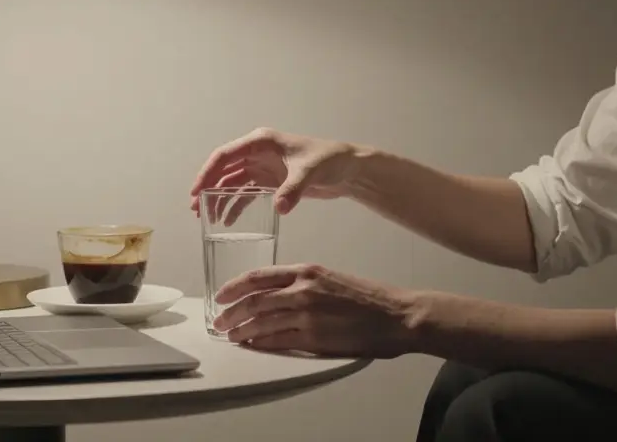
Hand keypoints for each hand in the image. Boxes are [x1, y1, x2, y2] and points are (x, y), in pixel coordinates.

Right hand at [189, 128, 363, 215]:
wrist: (347, 168)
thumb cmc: (329, 160)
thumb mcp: (309, 172)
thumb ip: (293, 189)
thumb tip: (280, 207)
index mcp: (261, 142)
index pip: (225, 155)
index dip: (207, 172)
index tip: (196, 191)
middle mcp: (257, 153)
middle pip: (224, 170)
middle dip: (208, 188)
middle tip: (196, 210)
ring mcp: (263, 167)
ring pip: (232, 183)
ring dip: (219, 199)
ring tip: (208, 219)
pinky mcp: (270, 181)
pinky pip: (246, 193)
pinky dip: (236, 205)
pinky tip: (228, 221)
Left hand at [209, 263, 418, 358]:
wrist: (397, 314)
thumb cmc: (369, 297)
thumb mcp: (332, 278)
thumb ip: (306, 283)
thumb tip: (281, 293)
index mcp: (307, 271)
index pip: (260, 276)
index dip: (236, 286)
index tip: (223, 295)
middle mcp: (303, 289)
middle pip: (255, 299)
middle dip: (232, 311)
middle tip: (220, 320)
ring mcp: (307, 313)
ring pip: (261, 321)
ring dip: (241, 329)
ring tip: (230, 335)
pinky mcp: (314, 336)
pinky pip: (277, 340)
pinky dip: (260, 343)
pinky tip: (251, 345)